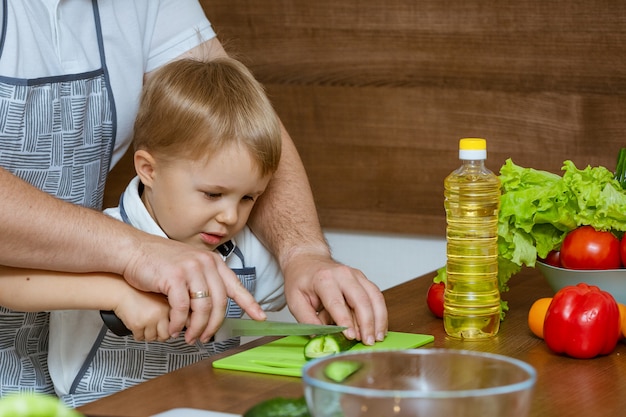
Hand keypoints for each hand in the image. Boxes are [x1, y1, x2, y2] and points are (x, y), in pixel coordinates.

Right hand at [113, 288, 170, 341]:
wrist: (123, 291)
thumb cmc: (139, 295)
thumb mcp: (159, 299)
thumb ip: (168, 311)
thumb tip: (174, 326)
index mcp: (168, 307)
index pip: (176, 326)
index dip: (171, 329)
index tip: (167, 329)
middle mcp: (160, 313)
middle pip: (165, 335)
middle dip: (159, 335)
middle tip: (154, 329)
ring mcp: (149, 320)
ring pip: (152, 338)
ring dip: (147, 335)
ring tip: (144, 325)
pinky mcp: (137, 325)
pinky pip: (140, 337)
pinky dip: (137, 334)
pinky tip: (137, 325)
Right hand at [121, 235, 265, 343]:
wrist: (133, 250)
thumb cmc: (158, 261)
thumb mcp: (189, 266)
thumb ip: (203, 281)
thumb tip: (212, 307)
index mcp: (213, 262)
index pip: (235, 286)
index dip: (249, 303)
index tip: (260, 317)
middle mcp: (205, 263)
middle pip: (220, 303)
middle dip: (213, 325)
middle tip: (204, 337)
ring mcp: (191, 269)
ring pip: (203, 308)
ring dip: (196, 327)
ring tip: (189, 336)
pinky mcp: (175, 277)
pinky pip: (182, 308)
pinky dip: (179, 323)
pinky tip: (174, 328)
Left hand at [282, 250, 387, 345]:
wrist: (308, 260)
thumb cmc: (301, 280)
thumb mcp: (295, 300)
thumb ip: (307, 319)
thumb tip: (321, 337)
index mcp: (323, 279)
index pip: (337, 302)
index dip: (345, 321)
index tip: (351, 336)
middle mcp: (343, 274)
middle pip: (361, 299)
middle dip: (367, 322)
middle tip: (367, 342)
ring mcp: (356, 275)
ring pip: (374, 297)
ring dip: (378, 319)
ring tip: (377, 337)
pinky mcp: (363, 280)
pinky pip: (377, 296)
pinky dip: (380, 313)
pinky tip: (379, 328)